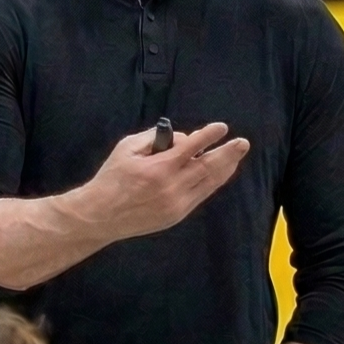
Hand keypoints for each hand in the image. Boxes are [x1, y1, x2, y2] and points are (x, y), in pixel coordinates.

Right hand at [75, 123, 249, 244]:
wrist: (100, 215)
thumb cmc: (112, 177)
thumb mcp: (127, 148)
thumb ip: (155, 139)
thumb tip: (182, 139)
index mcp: (158, 168)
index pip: (191, 148)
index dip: (208, 136)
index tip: (221, 127)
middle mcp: (172, 187)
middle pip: (207, 167)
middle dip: (227, 154)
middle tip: (243, 143)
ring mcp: (177, 204)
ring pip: (208, 183)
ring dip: (225, 168)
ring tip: (237, 156)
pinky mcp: (177, 215)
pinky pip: (201, 195)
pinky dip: (212, 182)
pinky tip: (220, 173)